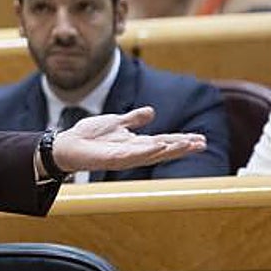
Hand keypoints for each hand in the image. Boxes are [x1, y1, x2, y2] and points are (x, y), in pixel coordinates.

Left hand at [51, 106, 205, 174]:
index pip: (164, 140)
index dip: (181, 140)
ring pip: (152, 153)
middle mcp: (134, 152)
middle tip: (202, 143)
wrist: (68, 144)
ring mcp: (125, 156)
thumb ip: (133, 118)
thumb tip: (152, 111)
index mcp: (136, 143)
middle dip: (182, 147)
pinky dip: (146, 150)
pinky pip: (132, 155)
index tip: (200, 138)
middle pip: (164, 149)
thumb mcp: (116, 122)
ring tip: (188, 144)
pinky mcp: (113, 158)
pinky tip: (159, 146)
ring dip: (171, 149)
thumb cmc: (90, 136)